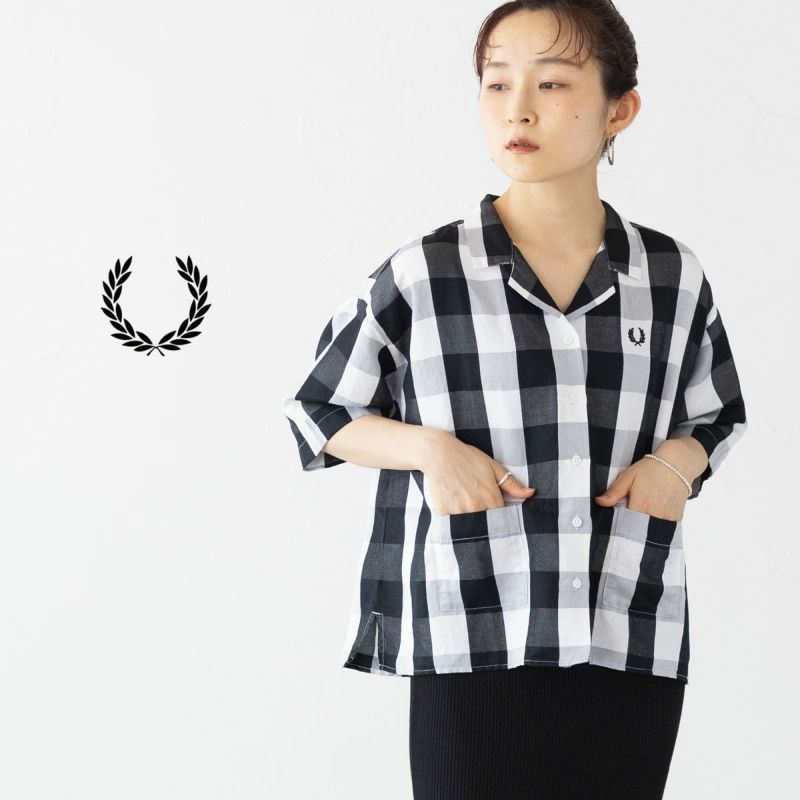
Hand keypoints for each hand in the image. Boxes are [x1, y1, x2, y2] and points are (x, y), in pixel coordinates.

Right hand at [421, 433, 535, 514]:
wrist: (439, 453)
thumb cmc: (468, 458)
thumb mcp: (493, 468)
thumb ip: (512, 485)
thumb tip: (531, 493)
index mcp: (492, 498)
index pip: (502, 519)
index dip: (499, 517)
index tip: (494, 512)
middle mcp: (476, 507)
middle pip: (485, 525)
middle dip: (484, 521)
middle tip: (476, 507)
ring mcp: (459, 511)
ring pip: (469, 526)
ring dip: (469, 521)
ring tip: (464, 505)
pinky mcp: (444, 512)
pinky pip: (452, 524)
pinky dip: (453, 520)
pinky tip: (452, 506)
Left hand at [593, 456, 686, 521]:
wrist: (676, 464)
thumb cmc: (649, 469)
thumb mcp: (628, 477)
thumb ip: (613, 492)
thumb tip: (598, 502)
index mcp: (641, 505)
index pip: (625, 524)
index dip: (620, 524)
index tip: (617, 521)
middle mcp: (655, 514)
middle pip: (638, 530)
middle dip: (631, 527)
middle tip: (629, 517)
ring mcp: (668, 517)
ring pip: (651, 531)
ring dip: (644, 528)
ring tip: (642, 515)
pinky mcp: (677, 518)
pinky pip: (664, 528)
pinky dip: (657, 526)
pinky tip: (654, 515)